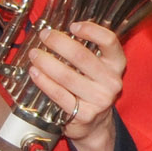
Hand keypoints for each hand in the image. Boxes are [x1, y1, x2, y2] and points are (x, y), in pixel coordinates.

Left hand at [29, 21, 124, 150]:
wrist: (96, 124)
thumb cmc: (92, 88)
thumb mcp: (98, 68)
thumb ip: (86, 49)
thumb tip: (58, 31)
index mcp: (117, 64)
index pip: (109, 41)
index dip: (90, 30)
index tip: (72, 26)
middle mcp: (111, 81)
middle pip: (82, 56)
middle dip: (58, 42)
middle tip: (44, 36)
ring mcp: (99, 99)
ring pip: (67, 76)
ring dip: (46, 62)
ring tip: (34, 54)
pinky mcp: (85, 114)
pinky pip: (59, 94)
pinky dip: (44, 82)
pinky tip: (35, 73)